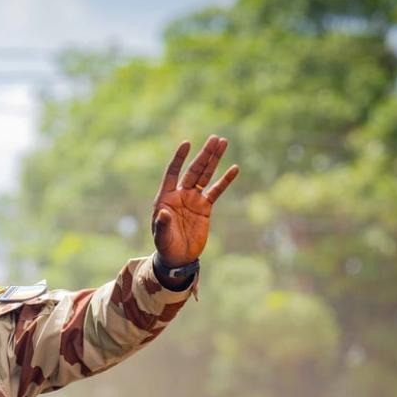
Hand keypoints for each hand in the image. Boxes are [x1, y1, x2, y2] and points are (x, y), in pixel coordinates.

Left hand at [152, 135, 239, 265]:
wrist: (178, 257)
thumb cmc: (165, 246)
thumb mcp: (162, 236)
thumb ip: (163, 224)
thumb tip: (163, 213)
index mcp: (166, 197)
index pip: (172, 172)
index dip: (179, 158)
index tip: (187, 143)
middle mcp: (180, 194)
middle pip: (193, 170)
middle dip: (204, 155)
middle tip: (215, 138)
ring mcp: (193, 199)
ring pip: (205, 176)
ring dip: (214, 160)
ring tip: (223, 143)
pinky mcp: (205, 207)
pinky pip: (216, 191)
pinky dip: (225, 180)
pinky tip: (234, 168)